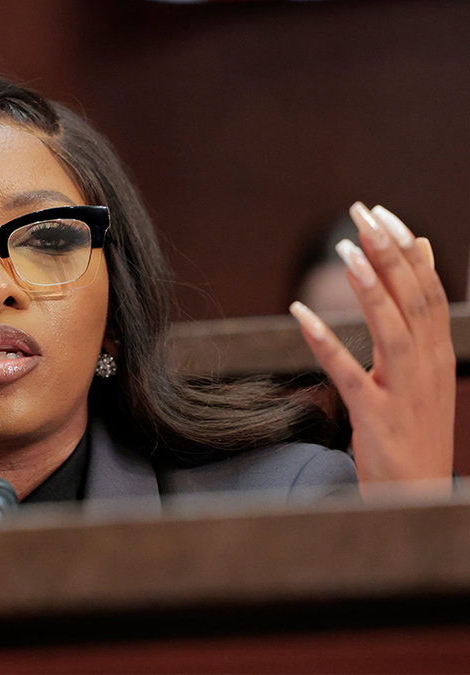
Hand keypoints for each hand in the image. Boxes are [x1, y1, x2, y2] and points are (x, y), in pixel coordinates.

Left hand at [290, 202, 454, 497]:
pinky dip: (325, 341)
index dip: (407, 249)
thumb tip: (420, 255)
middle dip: (389, 253)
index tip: (381, 213)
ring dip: (370, 287)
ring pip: (392, 330)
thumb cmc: (414, 433)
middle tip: (362, 213)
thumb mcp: (424, 373)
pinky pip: (348, 374)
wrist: (418, 500)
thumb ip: (419, 320)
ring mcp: (404, 394)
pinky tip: (299, 314)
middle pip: (414, 301)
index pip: (430, 291)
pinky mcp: (375, 418)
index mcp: (439, 356)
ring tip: (346, 249)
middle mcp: (428, 369)